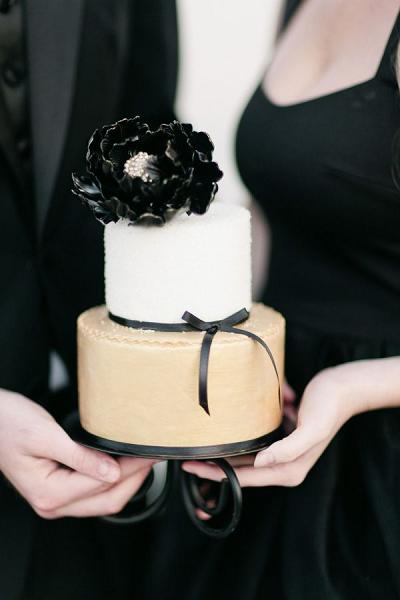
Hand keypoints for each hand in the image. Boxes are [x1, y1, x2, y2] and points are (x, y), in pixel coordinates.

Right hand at [0, 389, 155, 517]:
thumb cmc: (10, 424)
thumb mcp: (46, 436)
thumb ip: (80, 458)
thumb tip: (113, 472)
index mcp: (49, 493)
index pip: (104, 483)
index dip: (132, 468)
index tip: (150, 453)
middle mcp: (52, 504)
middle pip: (108, 500)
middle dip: (136, 479)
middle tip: (154, 457)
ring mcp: (55, 501)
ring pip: (102, 500)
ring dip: (127, 482)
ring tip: (145, 460)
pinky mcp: (58, 490)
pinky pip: (92, 493)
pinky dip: (112, 481)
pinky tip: (123, 465)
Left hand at [182, 368, 353, 487]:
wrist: (342, 388)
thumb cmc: (328, 406)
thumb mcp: (312, 428)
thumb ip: (289, 449)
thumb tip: (261, 463)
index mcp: (290, 470)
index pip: (245, 478)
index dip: (216, 475)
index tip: (192, 468)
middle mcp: (284, 465)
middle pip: (241, 472)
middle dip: (214, 468)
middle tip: (185, 460)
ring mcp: (282, 452)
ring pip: (244, 459)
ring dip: (223, 455)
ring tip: (197, 448)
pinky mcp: (280, 438)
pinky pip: (252, 444)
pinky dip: (237, 441)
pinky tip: (221, 434)